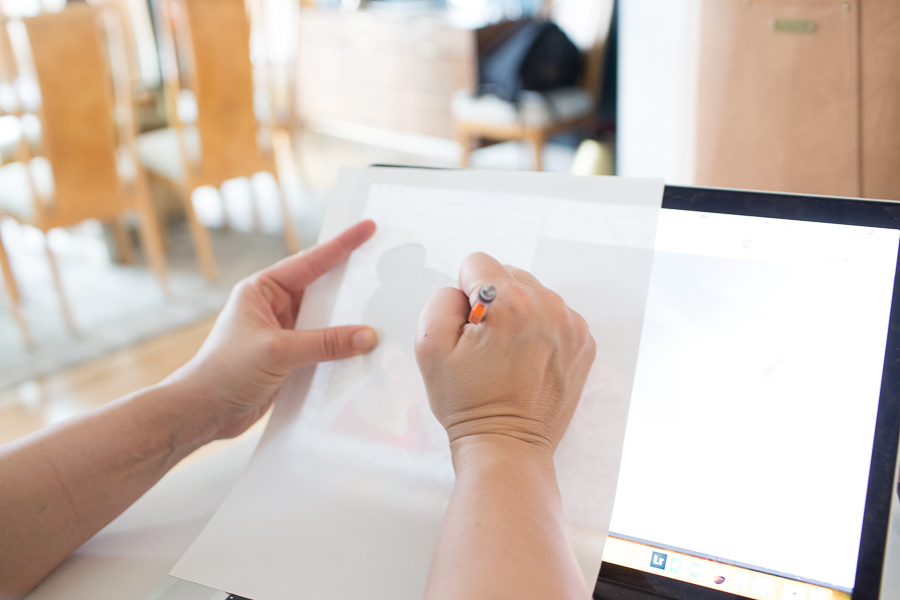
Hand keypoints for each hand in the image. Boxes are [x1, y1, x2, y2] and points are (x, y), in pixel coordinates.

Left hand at [169, 220, 379, 440]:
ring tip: (382, 310)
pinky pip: (324, 347)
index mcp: (261, 290)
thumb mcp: (277, 352)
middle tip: (382, 266)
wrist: (202, 413)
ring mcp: (283, 334)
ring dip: (349, 321)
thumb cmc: (222, 372)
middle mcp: (273, 307)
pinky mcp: (290, 360)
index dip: (341, 245)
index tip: (367, 229)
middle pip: (321, 289)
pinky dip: (342, 349)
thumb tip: (367, 336)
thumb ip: (324, 343)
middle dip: (351, 282)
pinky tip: (363, 351)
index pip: (309, 262)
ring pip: (326, 320)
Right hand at [415, 252, 594, 457]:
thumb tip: (463, 289)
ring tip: (507, 356)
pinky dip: (539, 330)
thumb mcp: (429, 347)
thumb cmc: (468, 402)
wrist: (507, 445)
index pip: (476, 263)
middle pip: (507, 274)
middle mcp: (546, 304)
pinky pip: (553, 315)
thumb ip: (441, 299)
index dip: (463, 295)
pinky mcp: (582, 341)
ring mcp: (570, 323)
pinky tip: (527, 361)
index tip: (469, 329)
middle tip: (486, 346)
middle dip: (492, 303)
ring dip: (517, 315)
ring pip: (532, 294)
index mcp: (509, 301)